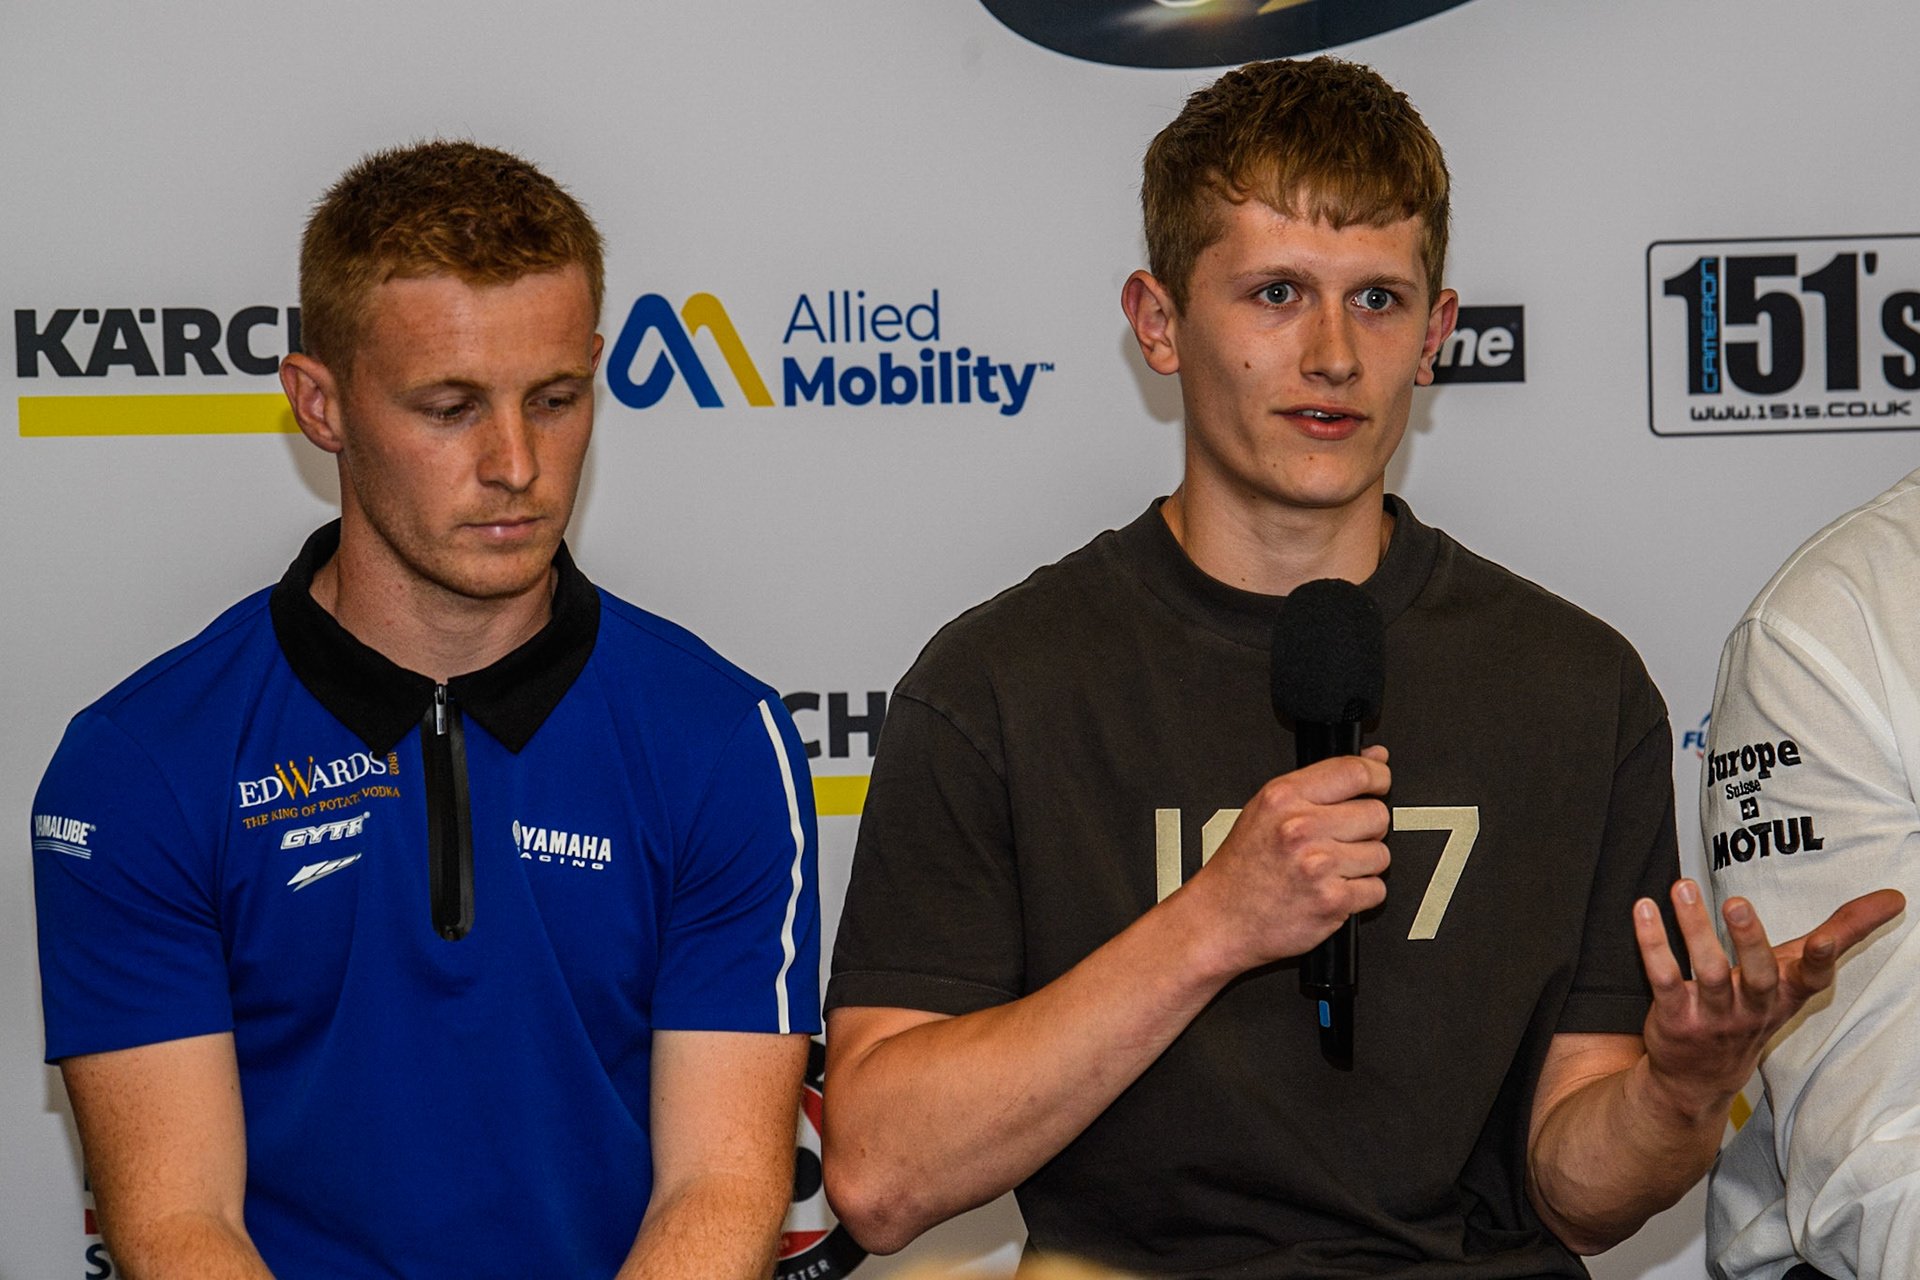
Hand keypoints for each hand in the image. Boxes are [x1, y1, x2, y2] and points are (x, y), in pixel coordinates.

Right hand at [1183, 746, 1390, 974]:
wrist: (1221, 918)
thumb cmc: (1242, 867)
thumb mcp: (1267, 808)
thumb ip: (1321, 781)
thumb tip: (1373, 758)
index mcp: (1284, 797)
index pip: (1354, 772)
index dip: (1377, 776)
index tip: (1379, 783)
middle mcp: (1300, 828)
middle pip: (1377, 814)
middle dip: (1367, 829)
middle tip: (1340, 840)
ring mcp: (1318, 865)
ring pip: (1380, 854)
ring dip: (1363, 865)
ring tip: (1331, 869)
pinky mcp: (1332, 900)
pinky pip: (1376, 890)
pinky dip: (1360, 895)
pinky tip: (1332, 890)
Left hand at [1634, 879, 1905, 1113]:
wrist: (1701, 1077)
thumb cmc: (1757, 1006)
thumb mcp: (1799, 972)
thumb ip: (1846, 931)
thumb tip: (1897, 896)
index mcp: (1787, 993)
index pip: (1812, 979)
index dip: (1822, 961)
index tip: (1825, 939)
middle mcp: (1753, 1007)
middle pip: (1757, 975)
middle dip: (1748, 940)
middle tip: (1735, 903)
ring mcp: (1713, 1016)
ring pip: (1706, 972)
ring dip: (1693, 929)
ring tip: (1682, 886)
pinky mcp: (1674, 1017)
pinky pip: (1663, 978)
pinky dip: (1653, 944)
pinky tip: (1644, 910)